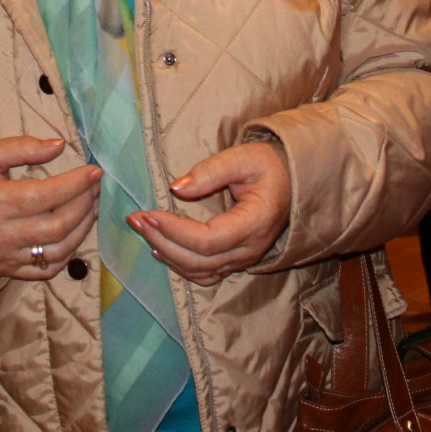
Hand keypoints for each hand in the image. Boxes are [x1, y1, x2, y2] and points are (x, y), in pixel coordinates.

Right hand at [0, 136, 100, 280]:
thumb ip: (24, 147)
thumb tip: (60, 145)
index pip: (46, 196)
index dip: (76, 184)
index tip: (94, 171)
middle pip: (57, 225)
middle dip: (84, 204)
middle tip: (96, 187)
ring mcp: (3, 257)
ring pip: (58, 250)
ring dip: (83, 229)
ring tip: (92, 207)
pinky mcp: (6, 270)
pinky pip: (46, 269)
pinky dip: (67, 252)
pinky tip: (76, 232)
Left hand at [128, 141, 291, 286]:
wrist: (294, 181)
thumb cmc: (270, 166)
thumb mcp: (244, 158)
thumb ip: (211, 171)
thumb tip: (176, 188)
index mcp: (254, 223)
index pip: (207, 239)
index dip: (174, 230)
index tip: (148, 213)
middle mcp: (249, 249)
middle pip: (198, 260)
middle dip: (161, 240)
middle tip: (135, 218)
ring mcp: (244, 259)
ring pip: (198, 271)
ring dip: (166, 253)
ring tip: (142, 229)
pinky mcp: (237, 260)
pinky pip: (205, 273)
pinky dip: (180, 265)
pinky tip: (161, 249)